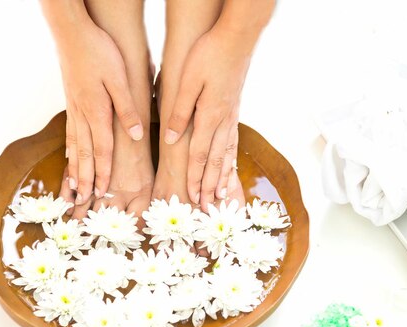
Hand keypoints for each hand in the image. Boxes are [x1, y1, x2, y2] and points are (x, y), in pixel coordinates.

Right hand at [58, 20, 143, 217]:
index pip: (102, 149)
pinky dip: (69, 151)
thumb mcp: (120, 78)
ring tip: (73, 190)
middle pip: (84, 155)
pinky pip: (69, 134)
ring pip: (74, 147)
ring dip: (74, 170)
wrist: (72, 33)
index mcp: (98, 111)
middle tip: (82, 202)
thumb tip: (137, 135)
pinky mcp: (71, 103)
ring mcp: (74, 110)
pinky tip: (68, 158)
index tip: (102, 193)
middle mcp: (83, 115)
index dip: (103, 173)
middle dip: (85, 180)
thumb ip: (128, 108)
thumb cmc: (99, 52)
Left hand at [163, 26, 250, 209]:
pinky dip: (231, 161)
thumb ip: (178, 111)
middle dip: (211, 187)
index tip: (192, 198)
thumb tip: (170, 137)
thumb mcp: (186, 81)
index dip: (195, 178)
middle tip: (208, 208)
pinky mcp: (234, 111)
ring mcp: (231, 117)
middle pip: (216, 162)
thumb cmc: (208, 55)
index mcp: (209, 116)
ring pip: (227, 155)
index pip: (199, 155)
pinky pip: (233, 143)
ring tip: (221, 197)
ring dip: (223, 178)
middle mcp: (223, 121)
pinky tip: (231, 168)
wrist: (236, 39)